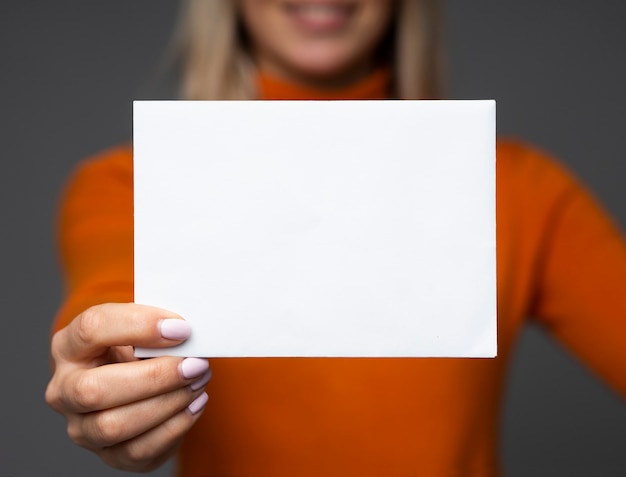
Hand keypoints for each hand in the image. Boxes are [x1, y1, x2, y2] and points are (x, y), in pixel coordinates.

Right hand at [45, 303, 209, 471]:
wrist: (141, 388)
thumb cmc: (138, 352)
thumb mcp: (139, 331)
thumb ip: (156, 328)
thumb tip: (187, 333)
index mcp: (69, 347)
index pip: (90, 330)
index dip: (138, 325)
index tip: (181, 329)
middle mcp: (65, 390)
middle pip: (93, 389)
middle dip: (154, 376)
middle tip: (194, 363)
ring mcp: (83, 428)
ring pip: (114, 425)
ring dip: (167, 402)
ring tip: (198, 381)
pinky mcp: (109, 456)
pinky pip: (139, 450)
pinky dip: (175, 425)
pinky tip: (195, 403)